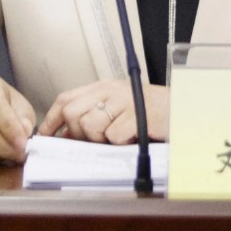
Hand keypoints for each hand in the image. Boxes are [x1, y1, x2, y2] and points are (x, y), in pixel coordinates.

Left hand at [40, 79, 168, 144]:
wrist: (186, 110)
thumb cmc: (153, 113)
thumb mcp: (120, 109)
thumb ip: (94, 116)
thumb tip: (66, 136)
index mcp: (104, 87)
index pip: (66, 98)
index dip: (51, 119)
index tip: (44, 136)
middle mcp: (111, 90)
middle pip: (72, 113)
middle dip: (77, 133)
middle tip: (95, 141)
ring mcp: (124, 101)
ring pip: (89, 126)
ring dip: (100, 140)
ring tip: (118, 138)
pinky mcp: (136, 116)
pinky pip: (112, 136)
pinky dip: (120, 143)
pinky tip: (133, 137)